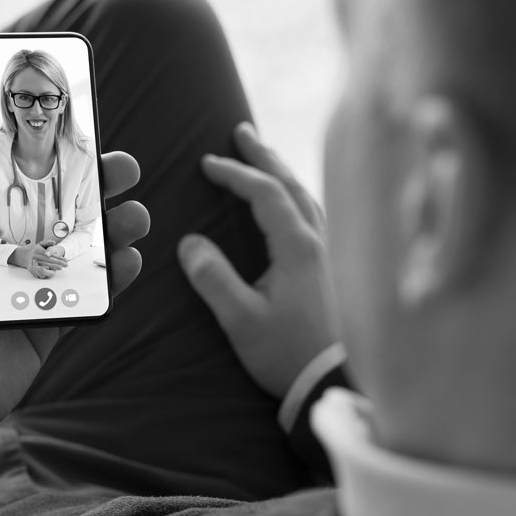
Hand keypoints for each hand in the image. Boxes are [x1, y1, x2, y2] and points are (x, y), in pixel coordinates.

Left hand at [0, 114, 149, 438]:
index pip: (11, 177)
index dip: (44, 153)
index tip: (76, 130)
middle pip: (56, 206)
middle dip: (94, 185)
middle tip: (125, 169)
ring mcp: (27, 286)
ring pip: (80, 246)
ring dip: (113, 227)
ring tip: (136, 216)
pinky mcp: (48, 322)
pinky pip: (88, 293)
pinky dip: (114, 275)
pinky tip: (130, 259)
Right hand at [177, 123, 339, 398]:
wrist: (325, 382)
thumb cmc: (283, 353)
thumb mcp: (241, 319)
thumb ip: (213, 279)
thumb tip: (190, 242)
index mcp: (296, 248)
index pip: (265, 194)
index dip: (235, 174)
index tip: (206, 163)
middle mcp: (314, 242)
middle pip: (290, 185)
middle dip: (263, 157)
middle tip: (240, 132)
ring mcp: (323, 254)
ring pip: (303, 197)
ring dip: (279, 171)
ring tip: (260, 155)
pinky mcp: (322, 268)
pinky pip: (307, 214)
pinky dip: (289, 194)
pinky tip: (281, 201)